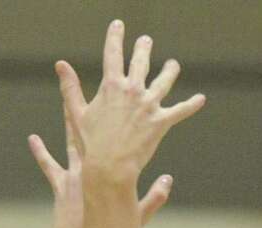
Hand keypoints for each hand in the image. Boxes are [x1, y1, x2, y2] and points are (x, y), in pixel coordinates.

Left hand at [29, 107, 173, 227]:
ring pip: (71, 143)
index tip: (123, 101)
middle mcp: (92, 168)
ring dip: (69, 122)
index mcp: (111, 173)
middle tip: (97, 92)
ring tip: (64, 103)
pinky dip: (41, 152)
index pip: (116, 141)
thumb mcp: (136, 215)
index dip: (119, 121)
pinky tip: (32, 138)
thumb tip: (168, 181)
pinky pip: (49, 165)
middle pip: (95, 133)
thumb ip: (154, 198)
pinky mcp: (60, 185)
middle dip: (96, 111)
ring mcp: (74, 175)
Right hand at [55, 20, 204, 182]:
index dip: (115, 37)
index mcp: (111, 85)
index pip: (113, 54)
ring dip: (169, 71)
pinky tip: (200, 99)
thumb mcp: (78, 113)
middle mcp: (132, 90)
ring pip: (163, 81)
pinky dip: (191, 105)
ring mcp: (148, 105)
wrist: (110, 167)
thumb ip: (71, 88)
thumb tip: (60, 65)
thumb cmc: (91, 144)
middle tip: (146, 41)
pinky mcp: (161, 122)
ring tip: (173, 65)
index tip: (118, 25)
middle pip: (141, 62)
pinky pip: (180, 110)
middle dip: (143, 49)